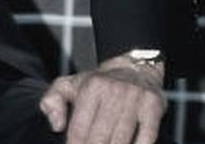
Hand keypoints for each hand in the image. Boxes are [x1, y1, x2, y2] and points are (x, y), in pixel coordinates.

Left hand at [39, 53, 165, 143]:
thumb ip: (52, 101)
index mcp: (91, 87)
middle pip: (99, 137)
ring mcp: (135, 99)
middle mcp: (113, 91)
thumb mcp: (69, 84)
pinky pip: (146, 137)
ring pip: (121, 140)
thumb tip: (56, 126)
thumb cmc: (98, 82)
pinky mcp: (153, 107)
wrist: (135, 67)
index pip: (79, 128)